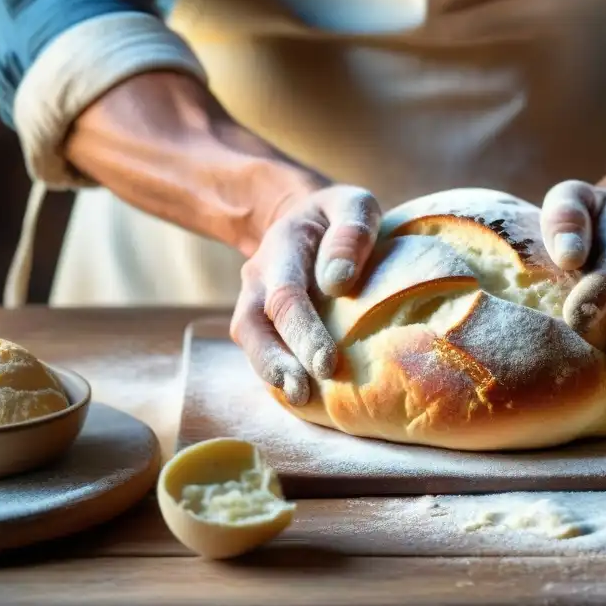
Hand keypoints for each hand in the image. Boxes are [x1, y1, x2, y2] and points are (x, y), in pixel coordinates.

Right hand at [230, 185, 381, 405]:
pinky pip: (263, 350)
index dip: (302, 330)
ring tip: (301, 400)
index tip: (326, 361)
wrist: (305, 220)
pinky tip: (305, 398)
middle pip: (255, 325)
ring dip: (272, 373)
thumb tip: (337, 281)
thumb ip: (351, 232)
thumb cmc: (339, 217)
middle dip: (277, 361)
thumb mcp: (355, 205)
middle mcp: (259, 277)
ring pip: (251, 342)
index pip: (285, 294)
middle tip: (304, 391)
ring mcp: (255, 301)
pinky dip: (278, 373)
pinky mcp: (263, 323)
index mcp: (282, 247)